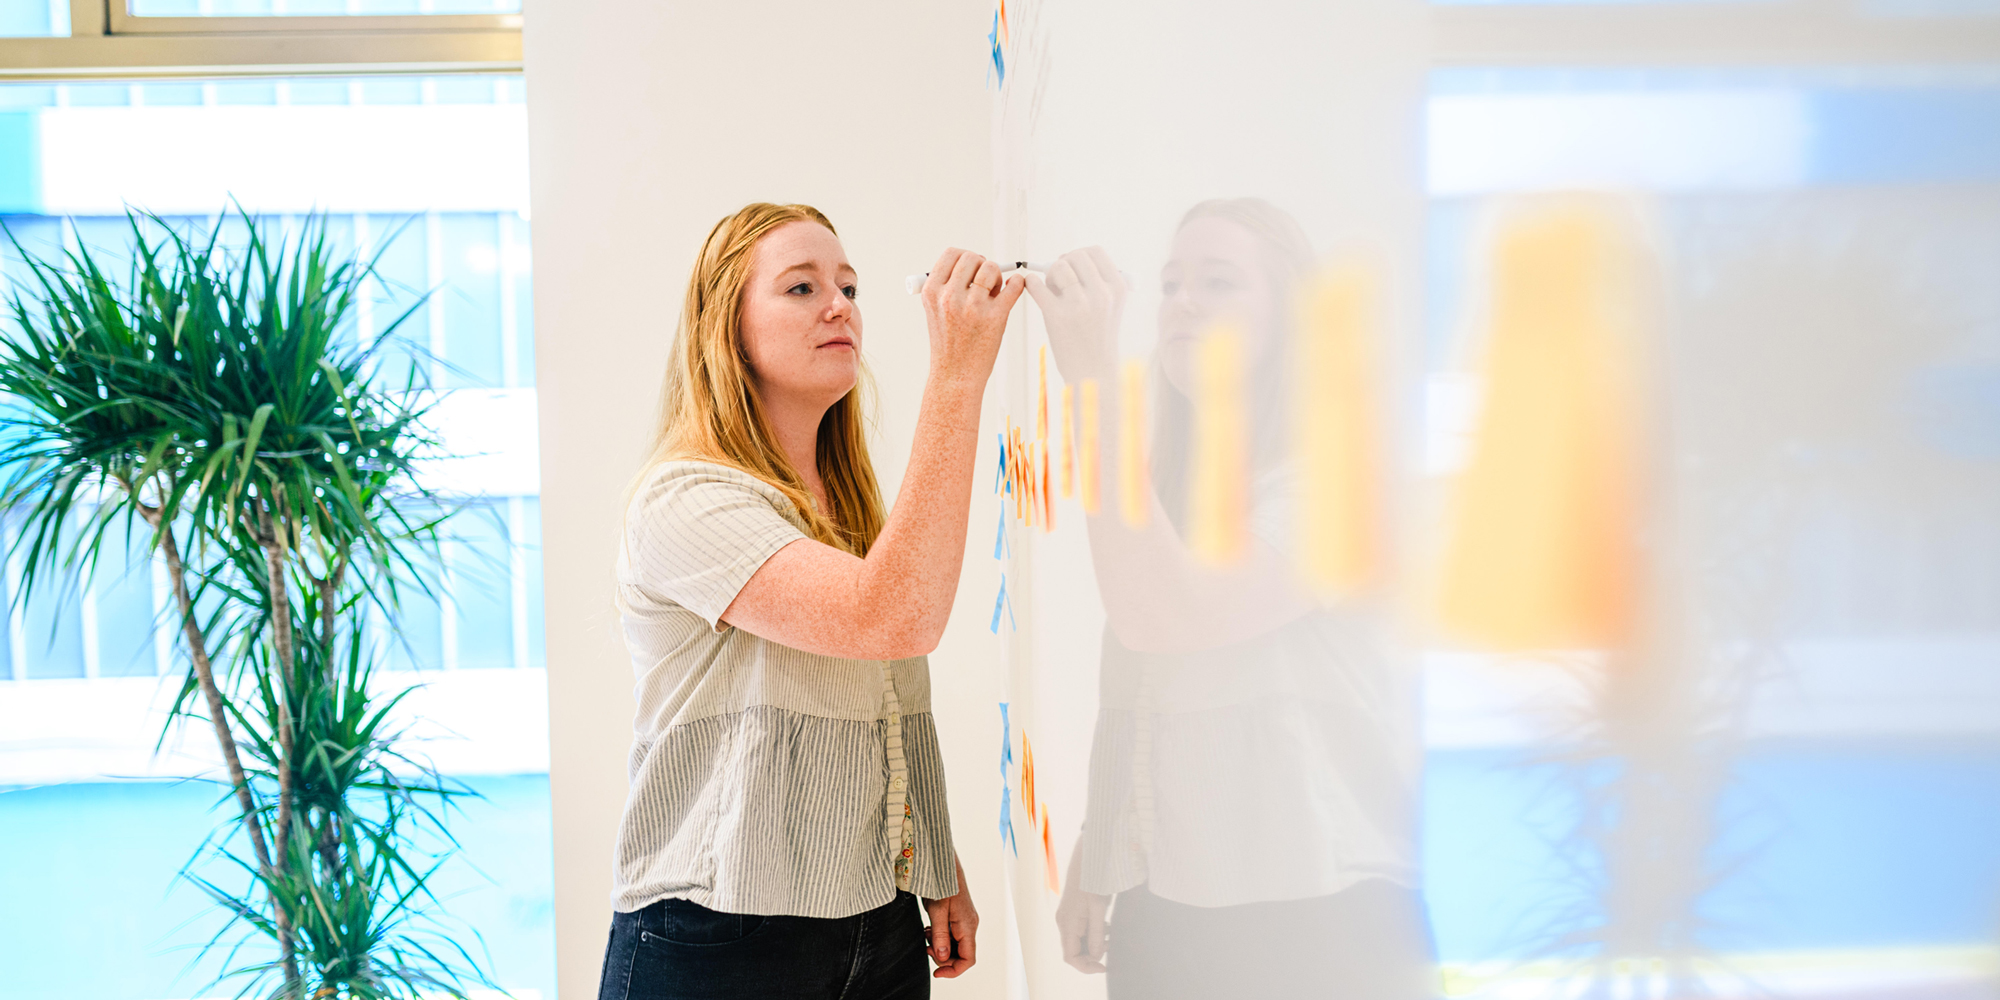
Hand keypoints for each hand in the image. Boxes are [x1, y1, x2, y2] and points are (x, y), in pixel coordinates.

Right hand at [920, 248, 1025, 385]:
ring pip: (991, 268)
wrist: (955, 376)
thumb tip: (972, 262)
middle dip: (982, 264)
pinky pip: (1013, 287)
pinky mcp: (995, 318)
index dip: (965, 256)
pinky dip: (1018, 283)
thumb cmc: (948, 343)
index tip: (971, 268)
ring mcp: (973, 307)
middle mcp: (950, 297)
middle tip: (985, 281)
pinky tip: (1015, 286)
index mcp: (932, 292)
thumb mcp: (935, 311)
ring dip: (996, 275)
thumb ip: (946, 286)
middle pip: (972, 258)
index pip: (951, 254)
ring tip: (994, 292)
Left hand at [922, 856, 977, 978]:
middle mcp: (969, 925)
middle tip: (926, 948)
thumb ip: (940, 935)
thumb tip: (942, 958)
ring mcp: (964, 921)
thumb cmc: (942, 881)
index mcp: (968, 926)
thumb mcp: (937, 910)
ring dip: (940, 947)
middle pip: (961, 955)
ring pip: (955, 945)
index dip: (953, 970)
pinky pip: (951, 935)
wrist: (942, 862)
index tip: (936, 972)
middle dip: (943, 957)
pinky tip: (929, 929)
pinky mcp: (958, 916)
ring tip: (926, 936)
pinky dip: (939, 938)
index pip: (968, 959)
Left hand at [1024, 246, 1125, 381]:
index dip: (1080, 255)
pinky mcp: (1057, 316)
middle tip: (1059, 279)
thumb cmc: (1098, 337)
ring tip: (1052, 291)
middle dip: (1064, 262)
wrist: (1093, 372)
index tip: (1073, 267)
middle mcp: (1102, 294)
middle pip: (1076, 255)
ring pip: (1058, 267)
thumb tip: (1066, 259)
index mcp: (1117, 288)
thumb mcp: (1111, 307)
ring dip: (1050, 274)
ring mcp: (1079, 305)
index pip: (1096, 251)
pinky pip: (1037, 284)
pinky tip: (1034, 288)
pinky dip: (1032, 283)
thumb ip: (1096, 282)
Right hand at [1054, 878, 1109, 973]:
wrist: (1088, 858)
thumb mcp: (1098, 908)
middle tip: (1110, 947)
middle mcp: (1064, 922)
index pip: (1071, 957)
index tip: (1103, 966)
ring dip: (1093, 944)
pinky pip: (1081, 931)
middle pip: (1074, 951)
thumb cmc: (1093, 880)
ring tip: (1110, 936)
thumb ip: (1096, 934)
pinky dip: (1093, 934)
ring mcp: (1067, 917)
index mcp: (1067, 923)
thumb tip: (1096, 956)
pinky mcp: (1073, 912)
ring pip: (1078, 941)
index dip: (1086, 966)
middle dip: (1091, 955)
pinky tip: (1105, 926)